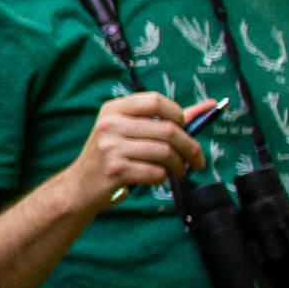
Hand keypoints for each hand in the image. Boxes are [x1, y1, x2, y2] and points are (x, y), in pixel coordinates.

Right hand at [53, 90, 210, 214]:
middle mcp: (110, 124)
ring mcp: (111, 147)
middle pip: (168, 129)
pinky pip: (156, 172)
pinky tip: (157, 178)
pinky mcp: (116, 170)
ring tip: (179, 171)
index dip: (178, 114)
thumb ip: (168, 119)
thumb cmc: (113, 156)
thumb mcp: (131, 132)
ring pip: (165, 153)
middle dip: (191, 147)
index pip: (155, 101)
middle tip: (197, 159)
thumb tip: (208, 106)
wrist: (80, 186)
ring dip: (179, 165)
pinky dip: (164, 178)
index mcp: (114, 109)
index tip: (186, 128)